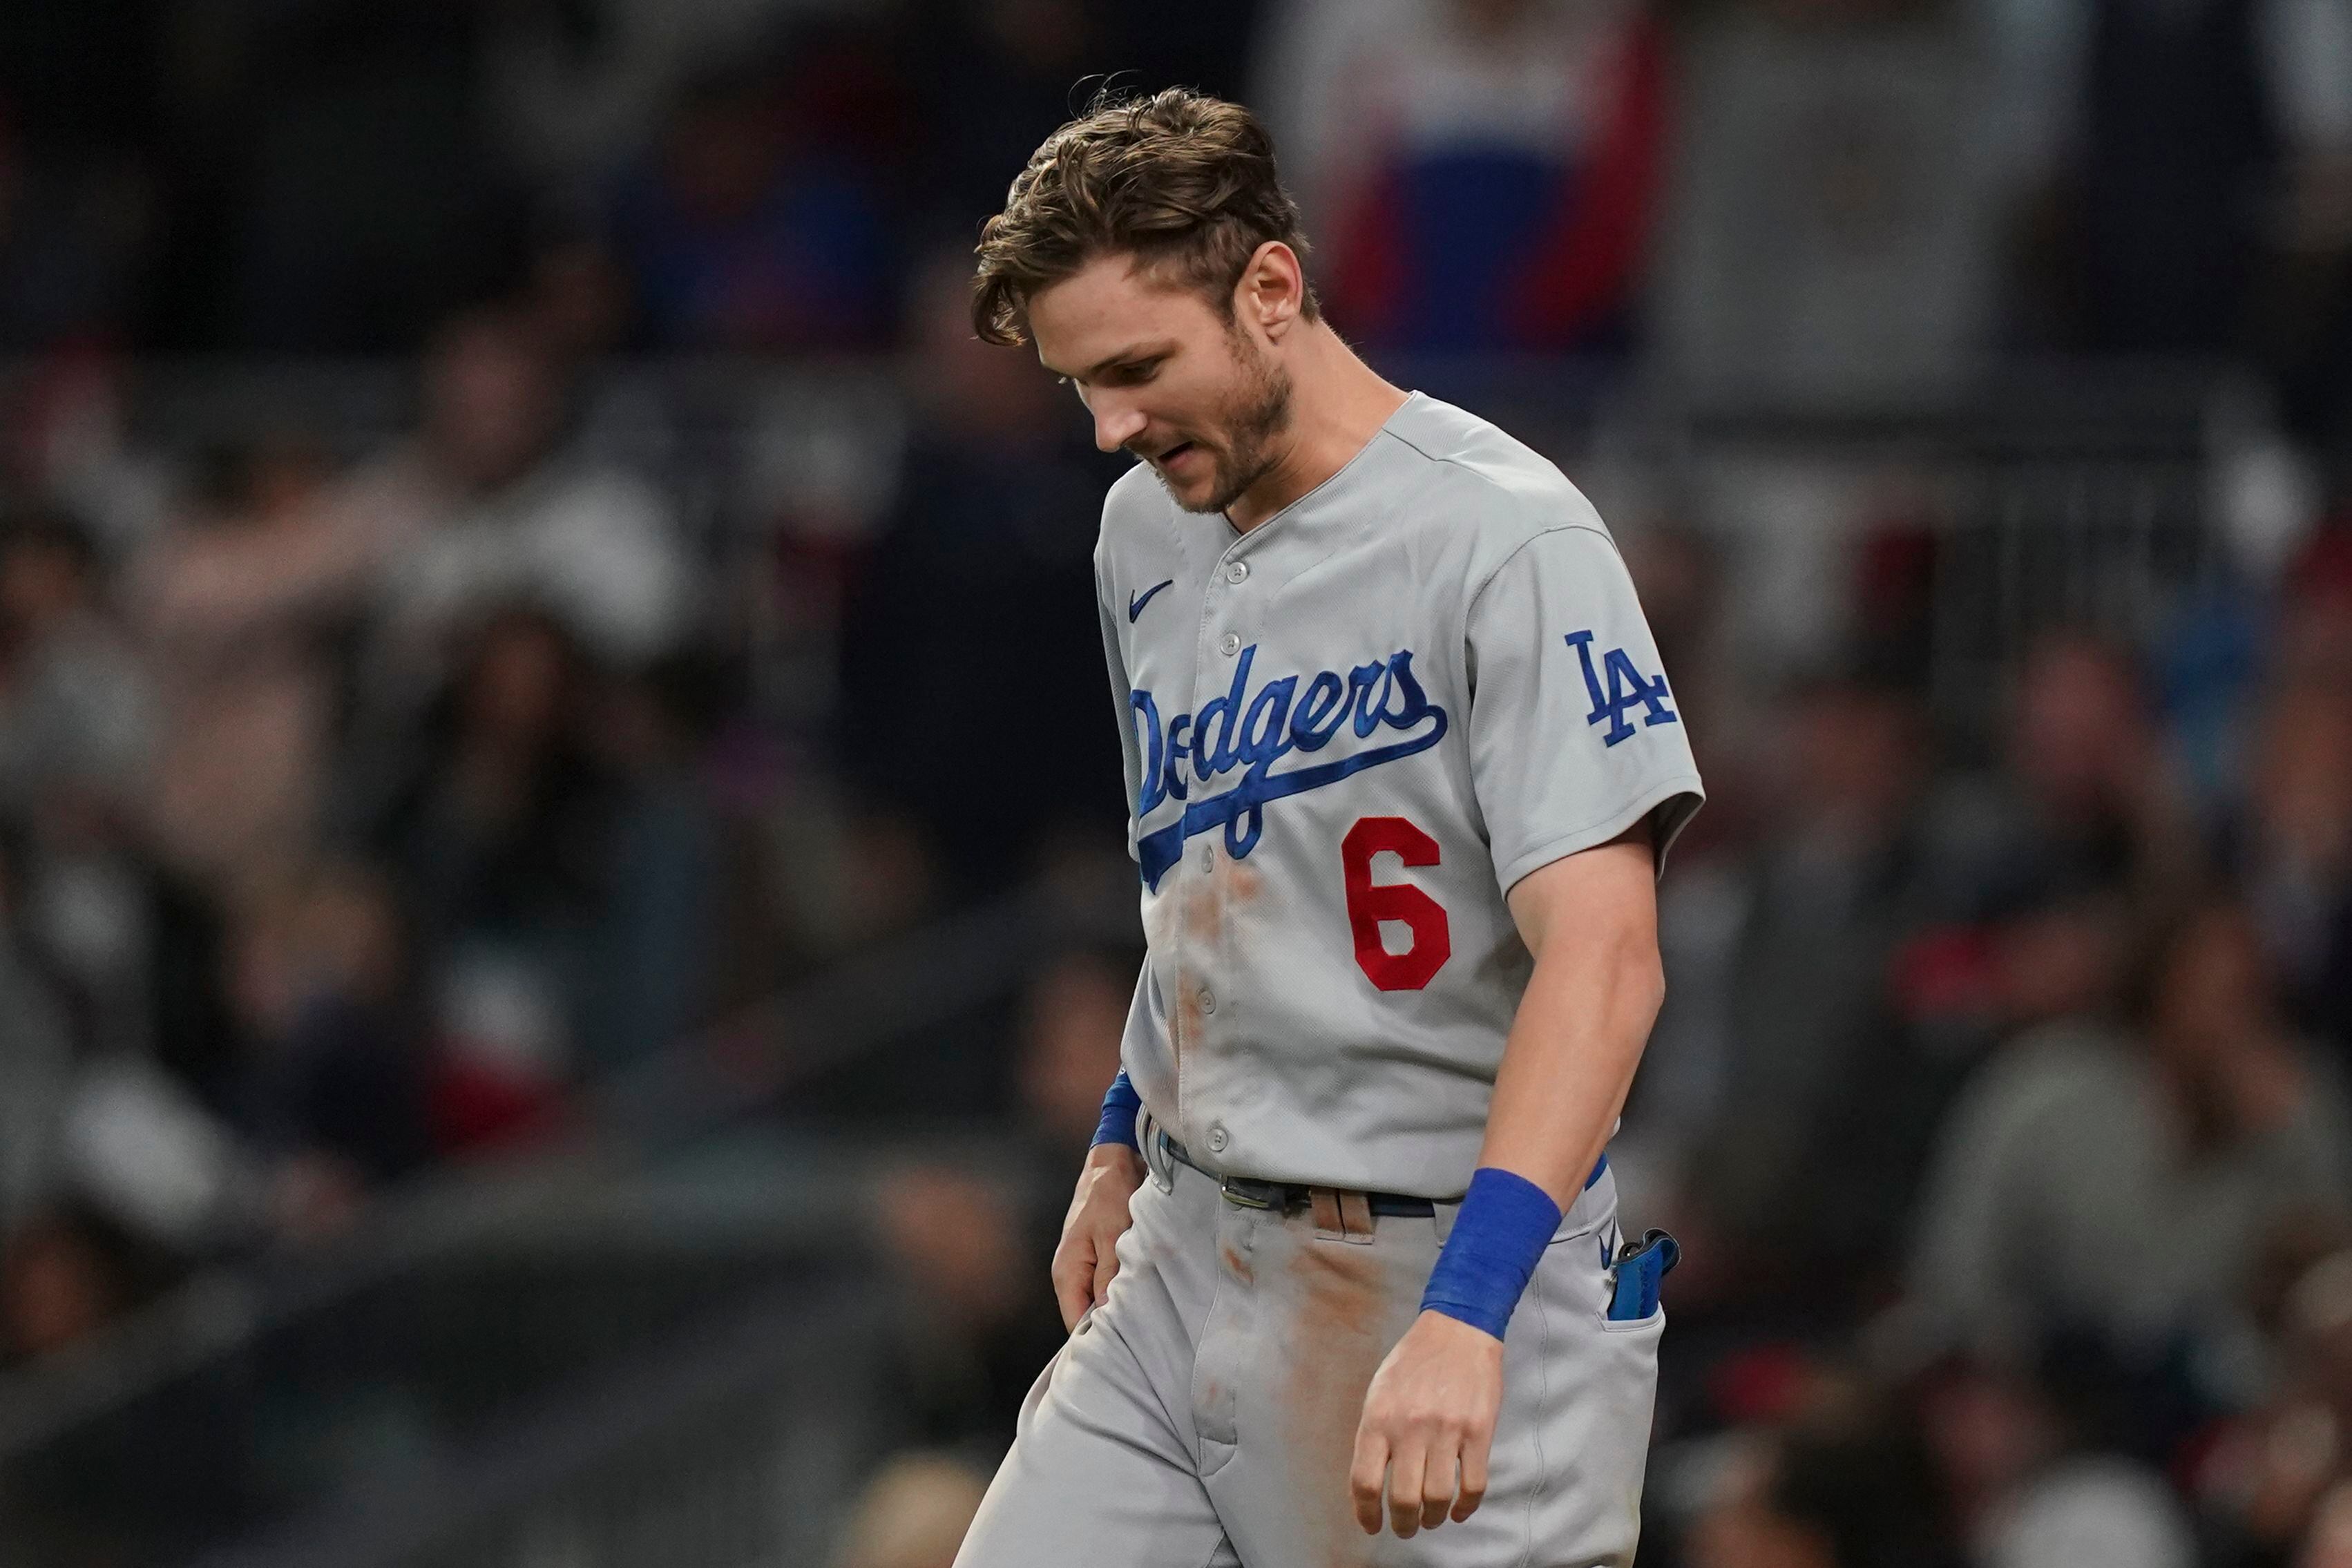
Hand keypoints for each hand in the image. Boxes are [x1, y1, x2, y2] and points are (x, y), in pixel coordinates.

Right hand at [1050, 1142, 1144, 1329]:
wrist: (1115, 1162)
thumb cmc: (1111, 1195)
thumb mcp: (1113, 1234)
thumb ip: (1108, 1275)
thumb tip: (1105, 1314)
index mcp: (1067, 1272)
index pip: (1075, 1324)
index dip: (1097, 1341)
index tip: (1125, 1353)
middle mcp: (1071, 1276)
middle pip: (1086, 1319)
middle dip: (1111, 1330)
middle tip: (1143, 1344)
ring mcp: (1085, 1270)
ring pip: (1099, 1305)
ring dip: (1120, 1311)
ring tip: (1148, 1326)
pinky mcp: (1100, 1262)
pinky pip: (1108, 1289)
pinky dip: (1123, 1295)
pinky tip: (1145, 1301)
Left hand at [1350, 1309, 1504, 1536]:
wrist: (1457, 1329)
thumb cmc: (1414, 1362)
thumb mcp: (1379, 1393)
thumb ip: (1374, 1436)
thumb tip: (1369, 1485)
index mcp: (1379, 1418)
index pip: (1365, 1482)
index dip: (1366, 1514)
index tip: (1372, 1525)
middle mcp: (1410, 1427)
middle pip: (1403, 1499)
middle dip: (1403, 1524)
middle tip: (1405, 1528)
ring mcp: (1446, 1430)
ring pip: (1437, 1498)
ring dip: (1432, 1519)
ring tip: (1430, 1520)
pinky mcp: (1479, 1431)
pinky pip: (1473, 1485)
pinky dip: (1465, 1508)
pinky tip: (1459, 1510)